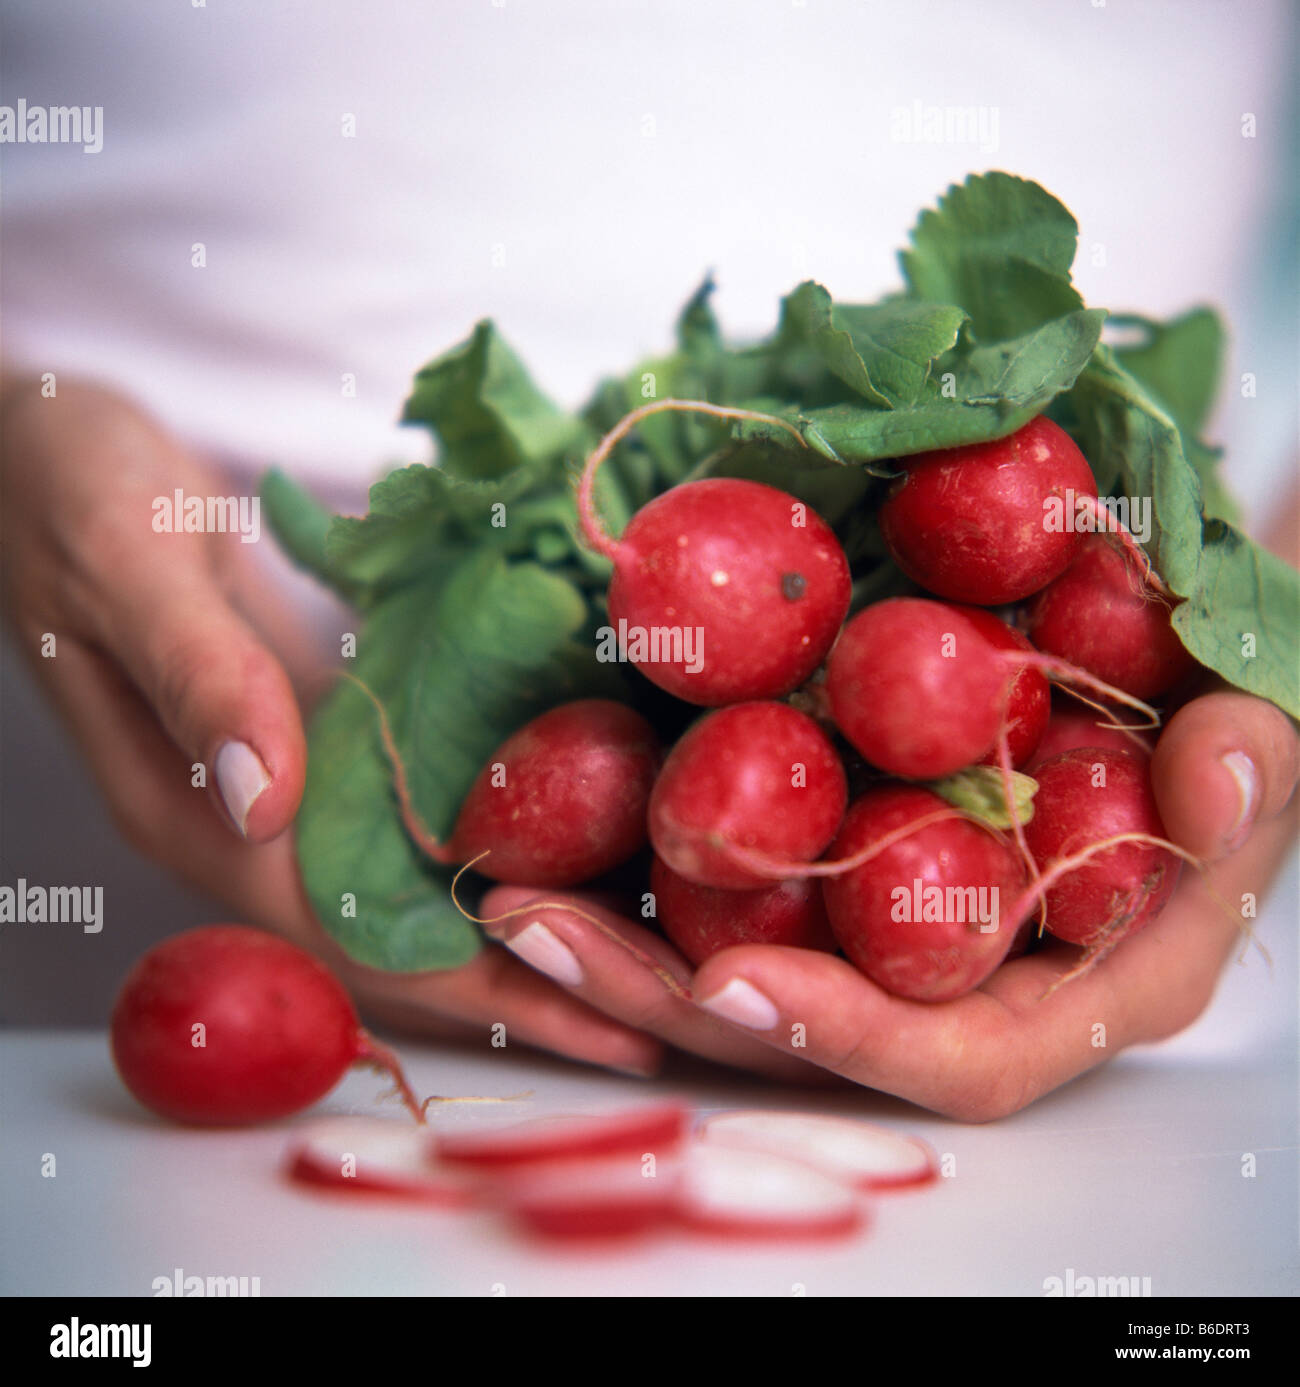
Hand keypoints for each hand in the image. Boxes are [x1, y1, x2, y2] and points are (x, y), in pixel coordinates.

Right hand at [0, 379, 666, 1077]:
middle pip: (403, 934)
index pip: (354, 936)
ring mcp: (286, 777)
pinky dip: (494, 827)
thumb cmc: (68, 486)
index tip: (596, 1019)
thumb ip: (197, 675)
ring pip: (417, 879)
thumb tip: (266, 801)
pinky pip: (412, 804)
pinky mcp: (314, 727)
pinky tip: (577, 823)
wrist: (40, 444)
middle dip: (531, 976)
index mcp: (198, 813)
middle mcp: (249, 821)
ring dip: (524, 913)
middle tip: (662, 1007)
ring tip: (647, 936)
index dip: (477, 985)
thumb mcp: (127, 561)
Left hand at [480, 690, 1296, 1113]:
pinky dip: (646, 872)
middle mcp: (962, 979)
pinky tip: (559, 834)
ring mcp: (885, 926)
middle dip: (668, 1001)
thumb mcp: (1264, 739)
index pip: (958, 1058)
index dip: (848, 1038)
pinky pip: (734, 892)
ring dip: (625, 944)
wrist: (1160, 663)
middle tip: (546, 939)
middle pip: (806, 1029)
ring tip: (510, 900)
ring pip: (744, 968)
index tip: (734, 987)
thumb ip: (1253, 771)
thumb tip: (1217, 773)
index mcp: (1072, 989)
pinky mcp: (835, 864)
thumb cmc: (1218, 722)